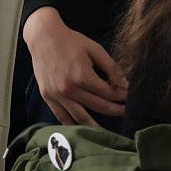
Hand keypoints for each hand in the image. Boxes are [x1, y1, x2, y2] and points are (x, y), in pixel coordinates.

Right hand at [23, 7, 126, 125]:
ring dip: (97, 127)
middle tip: (125, 112)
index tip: (128, 96)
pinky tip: (83, 129)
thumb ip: (111, 68)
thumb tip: (125, 85)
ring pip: (81, 117)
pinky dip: (73, 125)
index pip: (108, 93)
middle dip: (115, 110)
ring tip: (109, 133)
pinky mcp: (47, 96)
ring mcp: (56, 94)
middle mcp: (69, 88)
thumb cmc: (70, 41)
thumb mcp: (95, 49)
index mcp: (82, 75)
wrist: (42, 36)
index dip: (121, 96)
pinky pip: (62, 116)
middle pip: (99, 106)